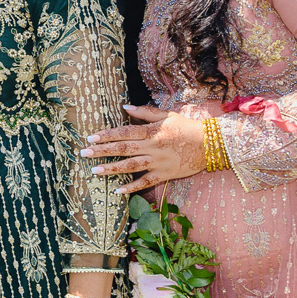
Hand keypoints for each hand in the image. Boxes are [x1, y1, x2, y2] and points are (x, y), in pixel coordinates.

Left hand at [82, 104, 205, 192]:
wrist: (211, 145)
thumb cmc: (187, 127)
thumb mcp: (167, 115)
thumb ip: (145, 112)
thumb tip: (124, 107)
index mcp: (152, 131)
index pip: (125, 132)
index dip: (107, 135)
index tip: (91, 138)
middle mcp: (153, 146)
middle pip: (123, 149)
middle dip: (102, 151)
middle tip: (84, 153)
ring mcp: (159, 162)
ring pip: (131, 166)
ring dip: (112, 169)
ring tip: (94, 170)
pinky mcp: (165, 174)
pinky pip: (146, 182)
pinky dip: (132, 187)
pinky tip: (117, 190)